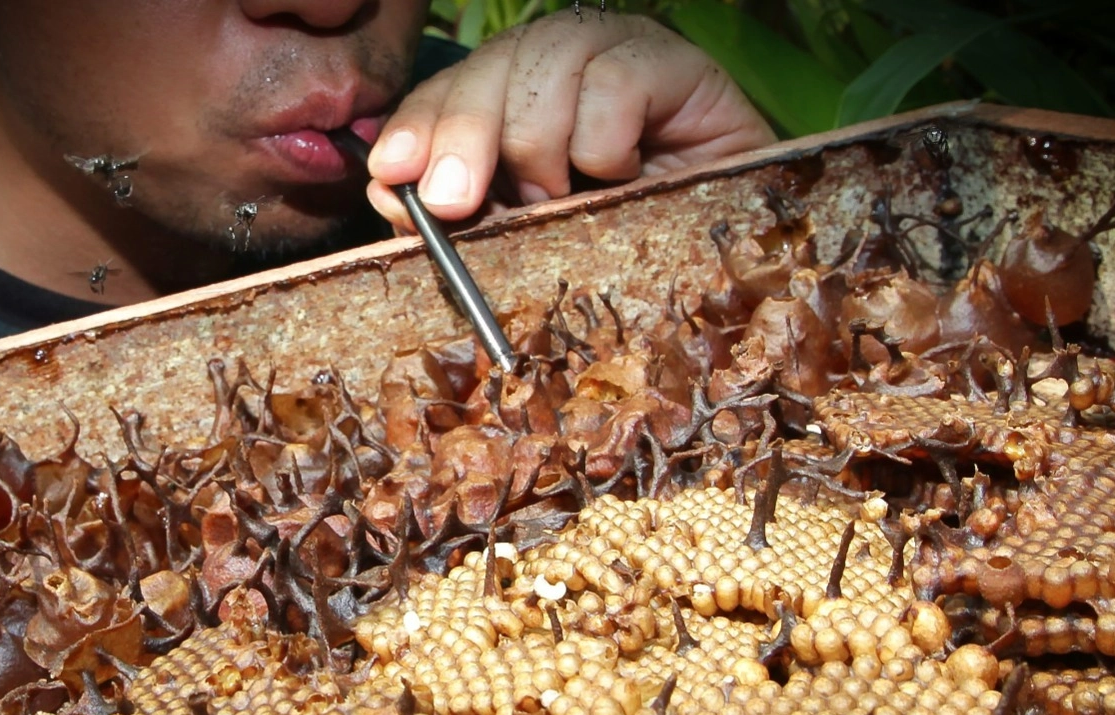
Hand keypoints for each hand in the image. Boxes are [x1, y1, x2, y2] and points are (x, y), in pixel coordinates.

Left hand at [365, 11, 774, 227]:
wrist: (725, 259)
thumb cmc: (620, 252)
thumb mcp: (525, 237)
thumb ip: (461, 215)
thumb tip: (389, 192)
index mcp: (516, 97)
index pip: (450, 88)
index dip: (419, 125)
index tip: (393, 175)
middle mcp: (562, 64)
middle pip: (492, 65)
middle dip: (462, 135)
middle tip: (454, 200)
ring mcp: (619, 54)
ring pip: (546, 67)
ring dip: (540, 149)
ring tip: (561, 201)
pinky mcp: (675, 63)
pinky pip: (613, 82)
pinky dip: (604, 142)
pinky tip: (622, 174)